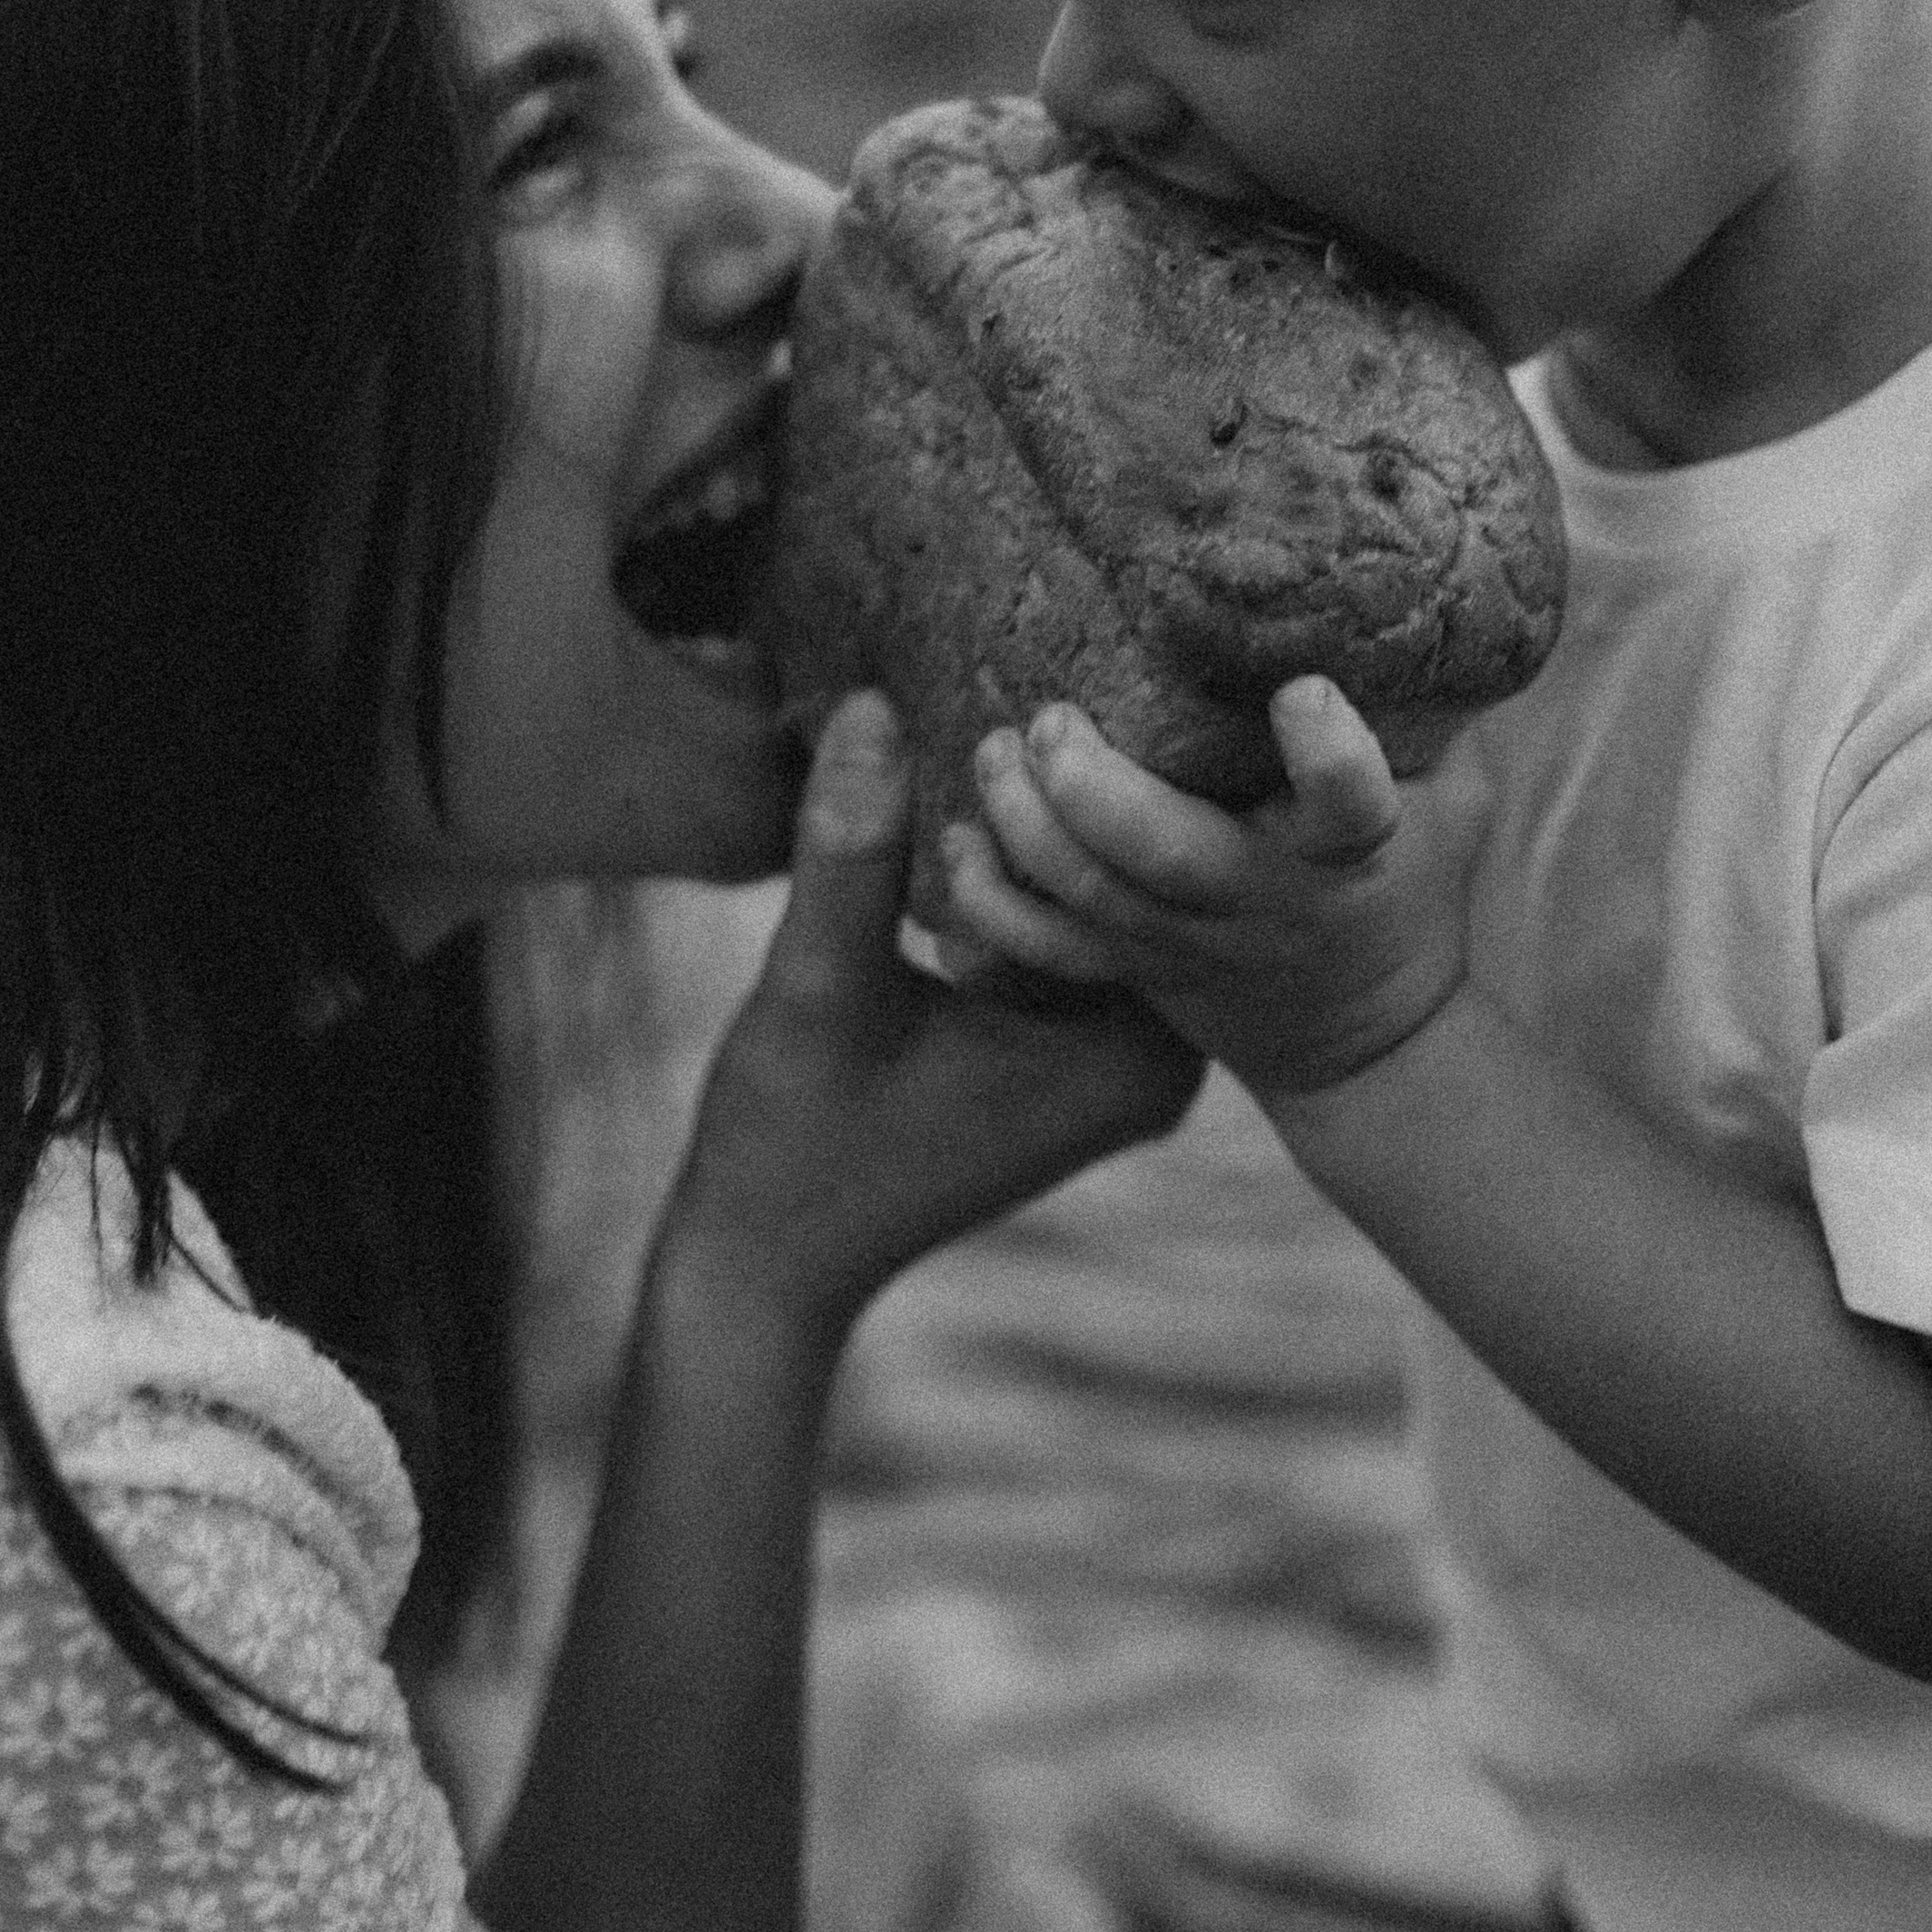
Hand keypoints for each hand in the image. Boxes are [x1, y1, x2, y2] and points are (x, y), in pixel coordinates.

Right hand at [669, 692, 1202, 1340]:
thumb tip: (873, 706)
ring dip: (1050, 825)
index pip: (1163, 878)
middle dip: (1086, 790)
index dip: (1115, 772)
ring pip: (1107, 897)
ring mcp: (1116, 1062)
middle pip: (1146, 884)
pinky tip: (982, 787)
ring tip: (1011, 711)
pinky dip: (1030, 872)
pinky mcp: (1072, 1051)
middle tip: (1040, 673)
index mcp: (1129, 1060)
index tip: (1059, 682)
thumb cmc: (791, 1139)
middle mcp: (1152, 1064)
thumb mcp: (817, 984)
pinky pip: (1073, 928)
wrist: (767, 1257)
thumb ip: (853, 852)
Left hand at [935, 676, 1488, 1096]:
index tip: (1301, 692)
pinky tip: (957, 843)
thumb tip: (1428, 579)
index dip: (1331, 756)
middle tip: (1052, 719)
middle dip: (1098, 792)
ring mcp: (1187, 944)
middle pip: (1172, 858)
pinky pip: (1047, 953)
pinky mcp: (1133, 970)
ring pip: (1091, 900)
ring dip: (1027, 828)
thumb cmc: (1410, 885)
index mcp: (1351, 854)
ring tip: (997, 752)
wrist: (1366, 1044)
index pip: (1353, 806)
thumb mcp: (1450, 803)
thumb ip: (1434, 713)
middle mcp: (1262, 900)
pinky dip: (992, 907)